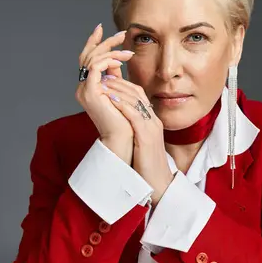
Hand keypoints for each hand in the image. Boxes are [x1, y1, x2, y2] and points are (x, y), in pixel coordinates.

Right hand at [75, 24, 135, 163]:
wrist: (124, 137)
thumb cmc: (125, 117)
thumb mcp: (119, 91)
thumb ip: (114, 76)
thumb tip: (116, 59)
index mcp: (89, 87)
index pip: (88, 59)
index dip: (94, 42)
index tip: (102, 28)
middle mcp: (83, 88)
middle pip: (88, 56)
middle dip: (104, 42)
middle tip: (122, 33)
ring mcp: (84, 90)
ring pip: (93, 60)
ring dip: (112, 51)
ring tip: (128, 52)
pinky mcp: (90, 92)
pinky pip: (96, 68)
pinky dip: (108, 61)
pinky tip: (121, 60)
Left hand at [100, 76, 174, 204]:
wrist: (159, 185)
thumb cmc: (147, 167)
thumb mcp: (140, 143)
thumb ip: (134, 130)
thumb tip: (120, 124)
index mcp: (152, 122)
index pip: (139, 95)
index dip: (123, 85)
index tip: (107, 80)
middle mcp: (154, 121)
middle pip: (137, 94)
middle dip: (119, 83)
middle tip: (102, 77)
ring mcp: (152, 128)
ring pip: (135, 101)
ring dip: (118, 90)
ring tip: (102, 84)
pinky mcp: (147, 137)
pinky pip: (135, 115)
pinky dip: (122, 105)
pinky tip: (111, 99)